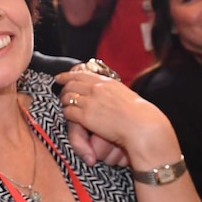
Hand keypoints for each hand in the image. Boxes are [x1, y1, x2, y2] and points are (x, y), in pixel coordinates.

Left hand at [56, 71, 176, 167]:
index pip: (81, 74)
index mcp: (106, 83)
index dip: (67, 75)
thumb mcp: (125, 94)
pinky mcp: (85, 116)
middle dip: (64, 89)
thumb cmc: (139, 114)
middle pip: (71, 84)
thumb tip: (109, 90)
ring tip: (65, 105)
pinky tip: (70, 116)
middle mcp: (96, 89)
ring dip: (65, 101)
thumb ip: (113, 90)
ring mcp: (89, 102)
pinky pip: (68, 112)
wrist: (142, 126)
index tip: (60, 77)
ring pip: (67, 97)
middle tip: (61, 93)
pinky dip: (67, 113)